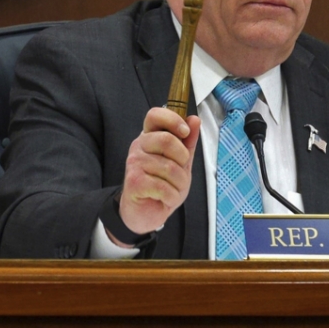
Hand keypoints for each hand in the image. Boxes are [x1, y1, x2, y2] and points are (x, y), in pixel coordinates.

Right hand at [111, 107, 199, 244]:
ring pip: (169, 168)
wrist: (145, 212)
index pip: (155, 115)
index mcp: (150, 137)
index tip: (185, 132)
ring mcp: (134, 164)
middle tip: (180, 169)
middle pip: (166, 140)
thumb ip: (188, 142)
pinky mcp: (134, 182)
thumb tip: (194, 120)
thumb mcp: (181, 162)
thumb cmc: (161, 185)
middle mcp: (139, 147)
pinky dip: (171, 196)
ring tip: (172, 189)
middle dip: (182, 158)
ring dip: (179, 184)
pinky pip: (163, 187)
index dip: (173, 120)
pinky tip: (165, 198)